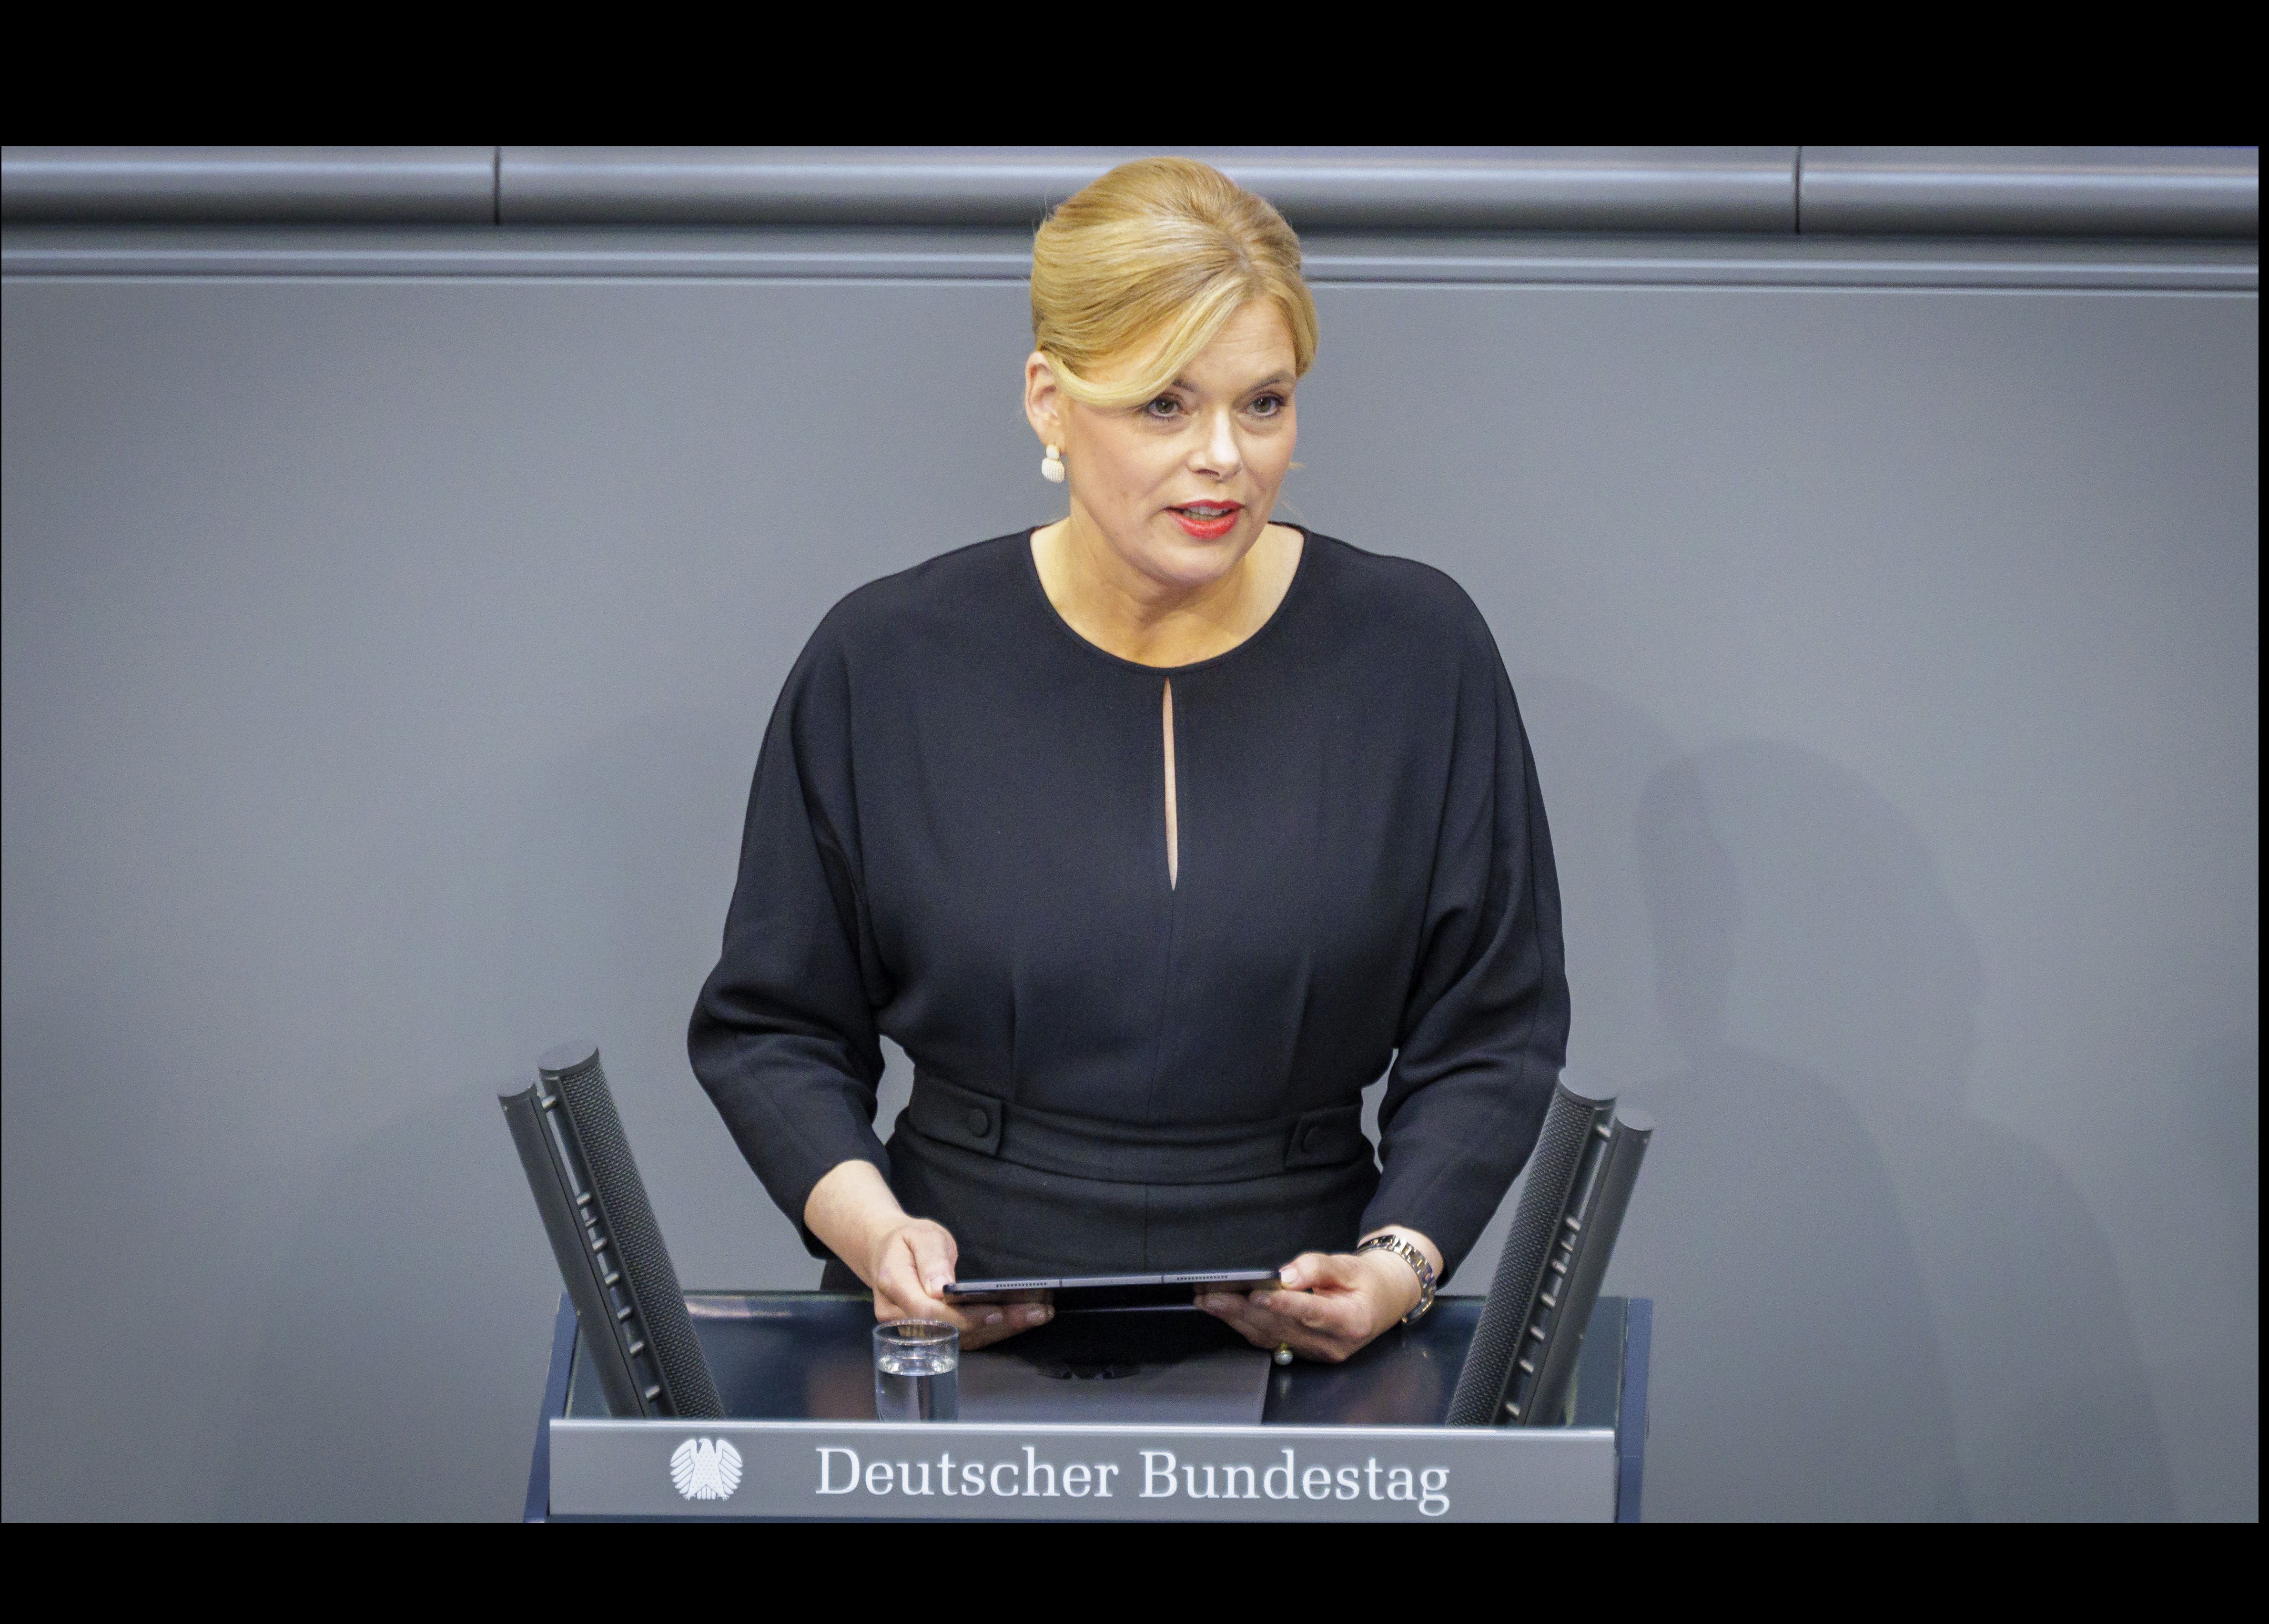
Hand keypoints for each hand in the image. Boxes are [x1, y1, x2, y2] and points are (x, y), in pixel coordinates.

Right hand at [863, 1213, 1050, 1351]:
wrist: (885, 1251)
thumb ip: (931, 1260)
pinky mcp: (927, 1335)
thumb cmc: (906, 1241)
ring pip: (958, 1340)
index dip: (966, 1317)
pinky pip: (959, 1339)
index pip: (932, 1313)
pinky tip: (1015, 1321)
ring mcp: (911, 1330)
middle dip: (996, 1325)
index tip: (998, 1311)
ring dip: (999, 1331)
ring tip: (1034, 1315)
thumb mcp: (921, 1235)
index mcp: (895, 1287)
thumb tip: (940, 1288)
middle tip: (1034, 1313)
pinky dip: (989, 1331)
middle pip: (950, 1332)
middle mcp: (899, 1316)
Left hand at [1196, 1228, 1440, 1363]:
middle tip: (1213, 1294)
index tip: (1258, 1294)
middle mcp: (1331, 1344)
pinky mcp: (1302, 1351)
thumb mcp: (1350, 1265)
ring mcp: (1316, 1352)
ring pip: (1270, 1336)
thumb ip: (1317, 1268)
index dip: (1283, 1305)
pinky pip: (1270, 1339)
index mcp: (1351, 1322)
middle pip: (1282, 1327)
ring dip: (1236, 1318)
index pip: (1312, 1314)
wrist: (1382, 1300)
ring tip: (1208, 1300)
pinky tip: (1224, 1312)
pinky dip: (1244, 1325)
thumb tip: (1285, 1274)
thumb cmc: (1368, 1281)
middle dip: (1243, 1310)